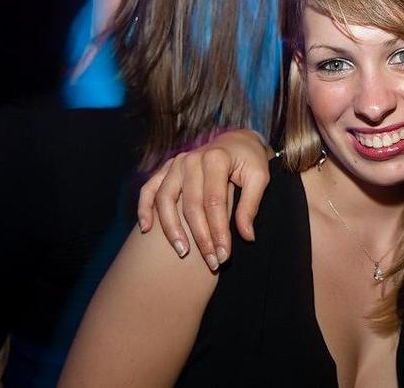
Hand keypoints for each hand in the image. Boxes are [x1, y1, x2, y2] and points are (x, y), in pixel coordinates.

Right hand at [137, 130, 272, 269]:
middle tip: (210, 261)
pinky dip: (144, 208)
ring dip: (171, 228)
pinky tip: (146, 228)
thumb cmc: (249, 161)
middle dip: (200, 237)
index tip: (224, 255)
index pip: (215, 202)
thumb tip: (246, 237)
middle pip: (191, 205)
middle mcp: (192, 159)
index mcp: (216, 159)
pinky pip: (149, 189)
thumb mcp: (259, 178)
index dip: (218, 231)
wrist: (236, 141)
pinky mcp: (166, 168)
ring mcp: (176, 163)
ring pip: (166, 199)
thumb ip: (251, 205)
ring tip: (182, 252)